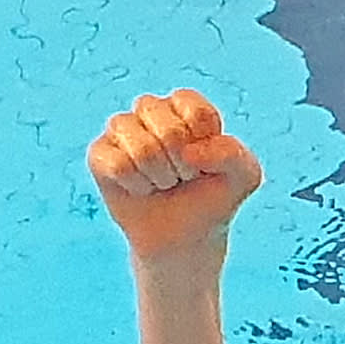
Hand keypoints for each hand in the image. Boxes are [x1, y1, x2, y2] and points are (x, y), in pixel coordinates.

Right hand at [87, 90, 262, 263]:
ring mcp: (121, 128)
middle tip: (183, 178)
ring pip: (143, 149)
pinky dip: (137, 187)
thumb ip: (234, 154)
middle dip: (183, 168)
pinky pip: (118, 165)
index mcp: (186, 104)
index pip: (197, 113)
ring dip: (161, 179)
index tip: (206, 164)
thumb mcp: (245, 177)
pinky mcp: (99, 153)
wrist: (186, 239)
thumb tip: (189, 153)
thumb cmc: (212, 199)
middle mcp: (151, 109)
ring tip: (163, 183)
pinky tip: (141, 190)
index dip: (206, 148)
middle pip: (170, 132)